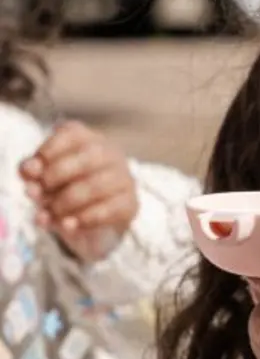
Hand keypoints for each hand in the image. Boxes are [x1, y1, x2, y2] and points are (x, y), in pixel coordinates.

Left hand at [19, 120, 138, 261]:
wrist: (89, 219)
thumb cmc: (63, 188)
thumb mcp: (42, 178)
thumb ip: (32, 172)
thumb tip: (28, 171)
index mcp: (87, 139)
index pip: (72, 133)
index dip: (49, 150)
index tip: (29, 171)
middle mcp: (111, 153)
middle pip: (91, 155)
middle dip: (58, 175)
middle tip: (37, 194)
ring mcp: (124, 178)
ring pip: (98, 184)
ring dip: (67, 202)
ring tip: (51, 213)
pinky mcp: (131, 203)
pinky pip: (110, 209)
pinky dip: (85, 218)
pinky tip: (69, 225)